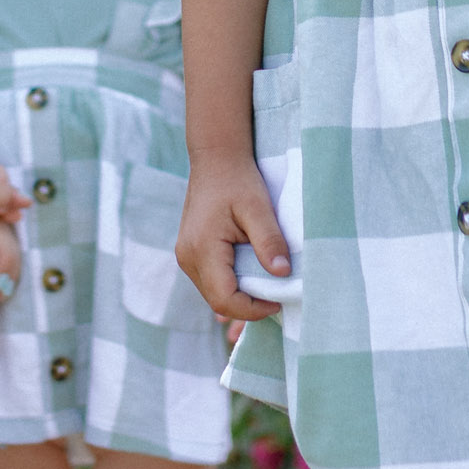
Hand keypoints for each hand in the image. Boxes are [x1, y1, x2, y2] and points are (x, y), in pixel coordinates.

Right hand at [177, 157, 291, 319]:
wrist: (216, 159)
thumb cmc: (238, 180)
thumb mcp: (259, 208)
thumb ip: (270, 241)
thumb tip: (283, 274)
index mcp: (201, 249)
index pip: (224, 299)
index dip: (252, 309)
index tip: (279, 301)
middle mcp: (187, 257)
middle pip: (217, 301)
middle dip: (248, 306)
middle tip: (277, 296)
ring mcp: (186, 256)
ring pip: (213, 294)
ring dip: (240, 296)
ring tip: (267, 285)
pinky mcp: (191, 253)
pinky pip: (211, 281)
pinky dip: (232, 285)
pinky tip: (252, 275)